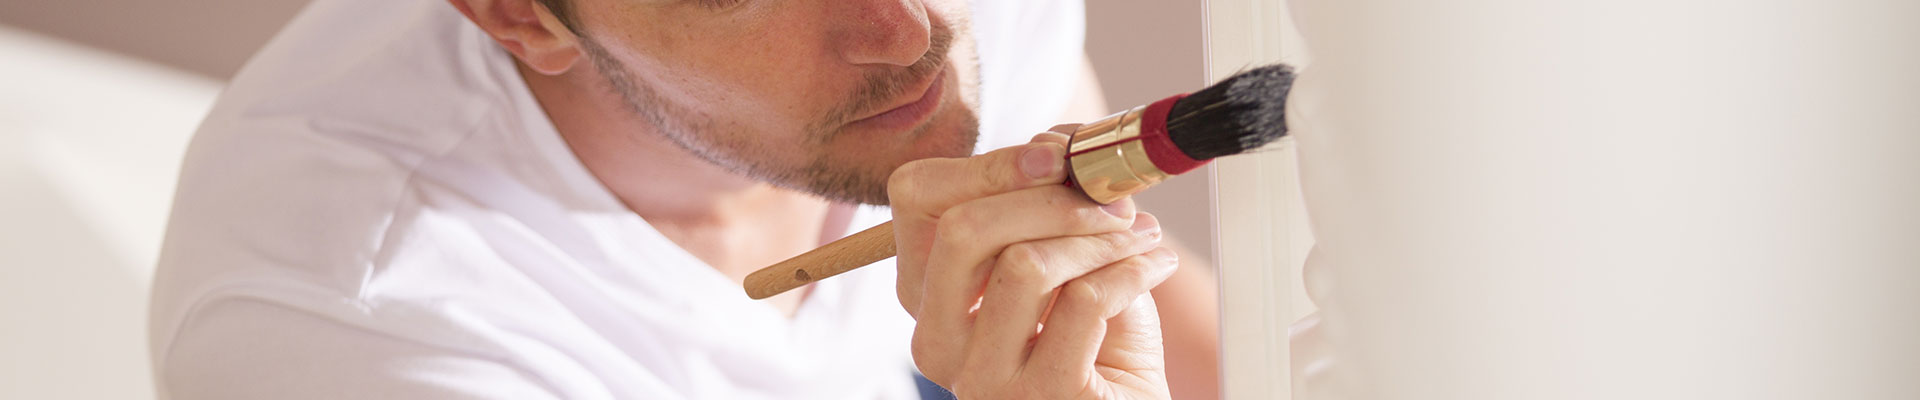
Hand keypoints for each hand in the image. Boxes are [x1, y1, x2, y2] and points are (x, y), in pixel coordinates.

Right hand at [889, 126, 1178, 398]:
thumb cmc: (1094, 335)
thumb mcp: (1063, 253)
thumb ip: (1048, 196)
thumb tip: (1059, 144)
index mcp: (927, 293)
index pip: (917, 198)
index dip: (989, 164)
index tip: (1057, 157)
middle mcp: (938, 338)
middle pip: (963, 229)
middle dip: (1049, 197)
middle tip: (1108, 198)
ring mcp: (983, 376)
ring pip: (1026, 263)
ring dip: (1098, 236)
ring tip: (1139, 235)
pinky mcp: (1041, 396)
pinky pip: (1086, 300)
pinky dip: (1132, 270)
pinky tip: (1152, 266)